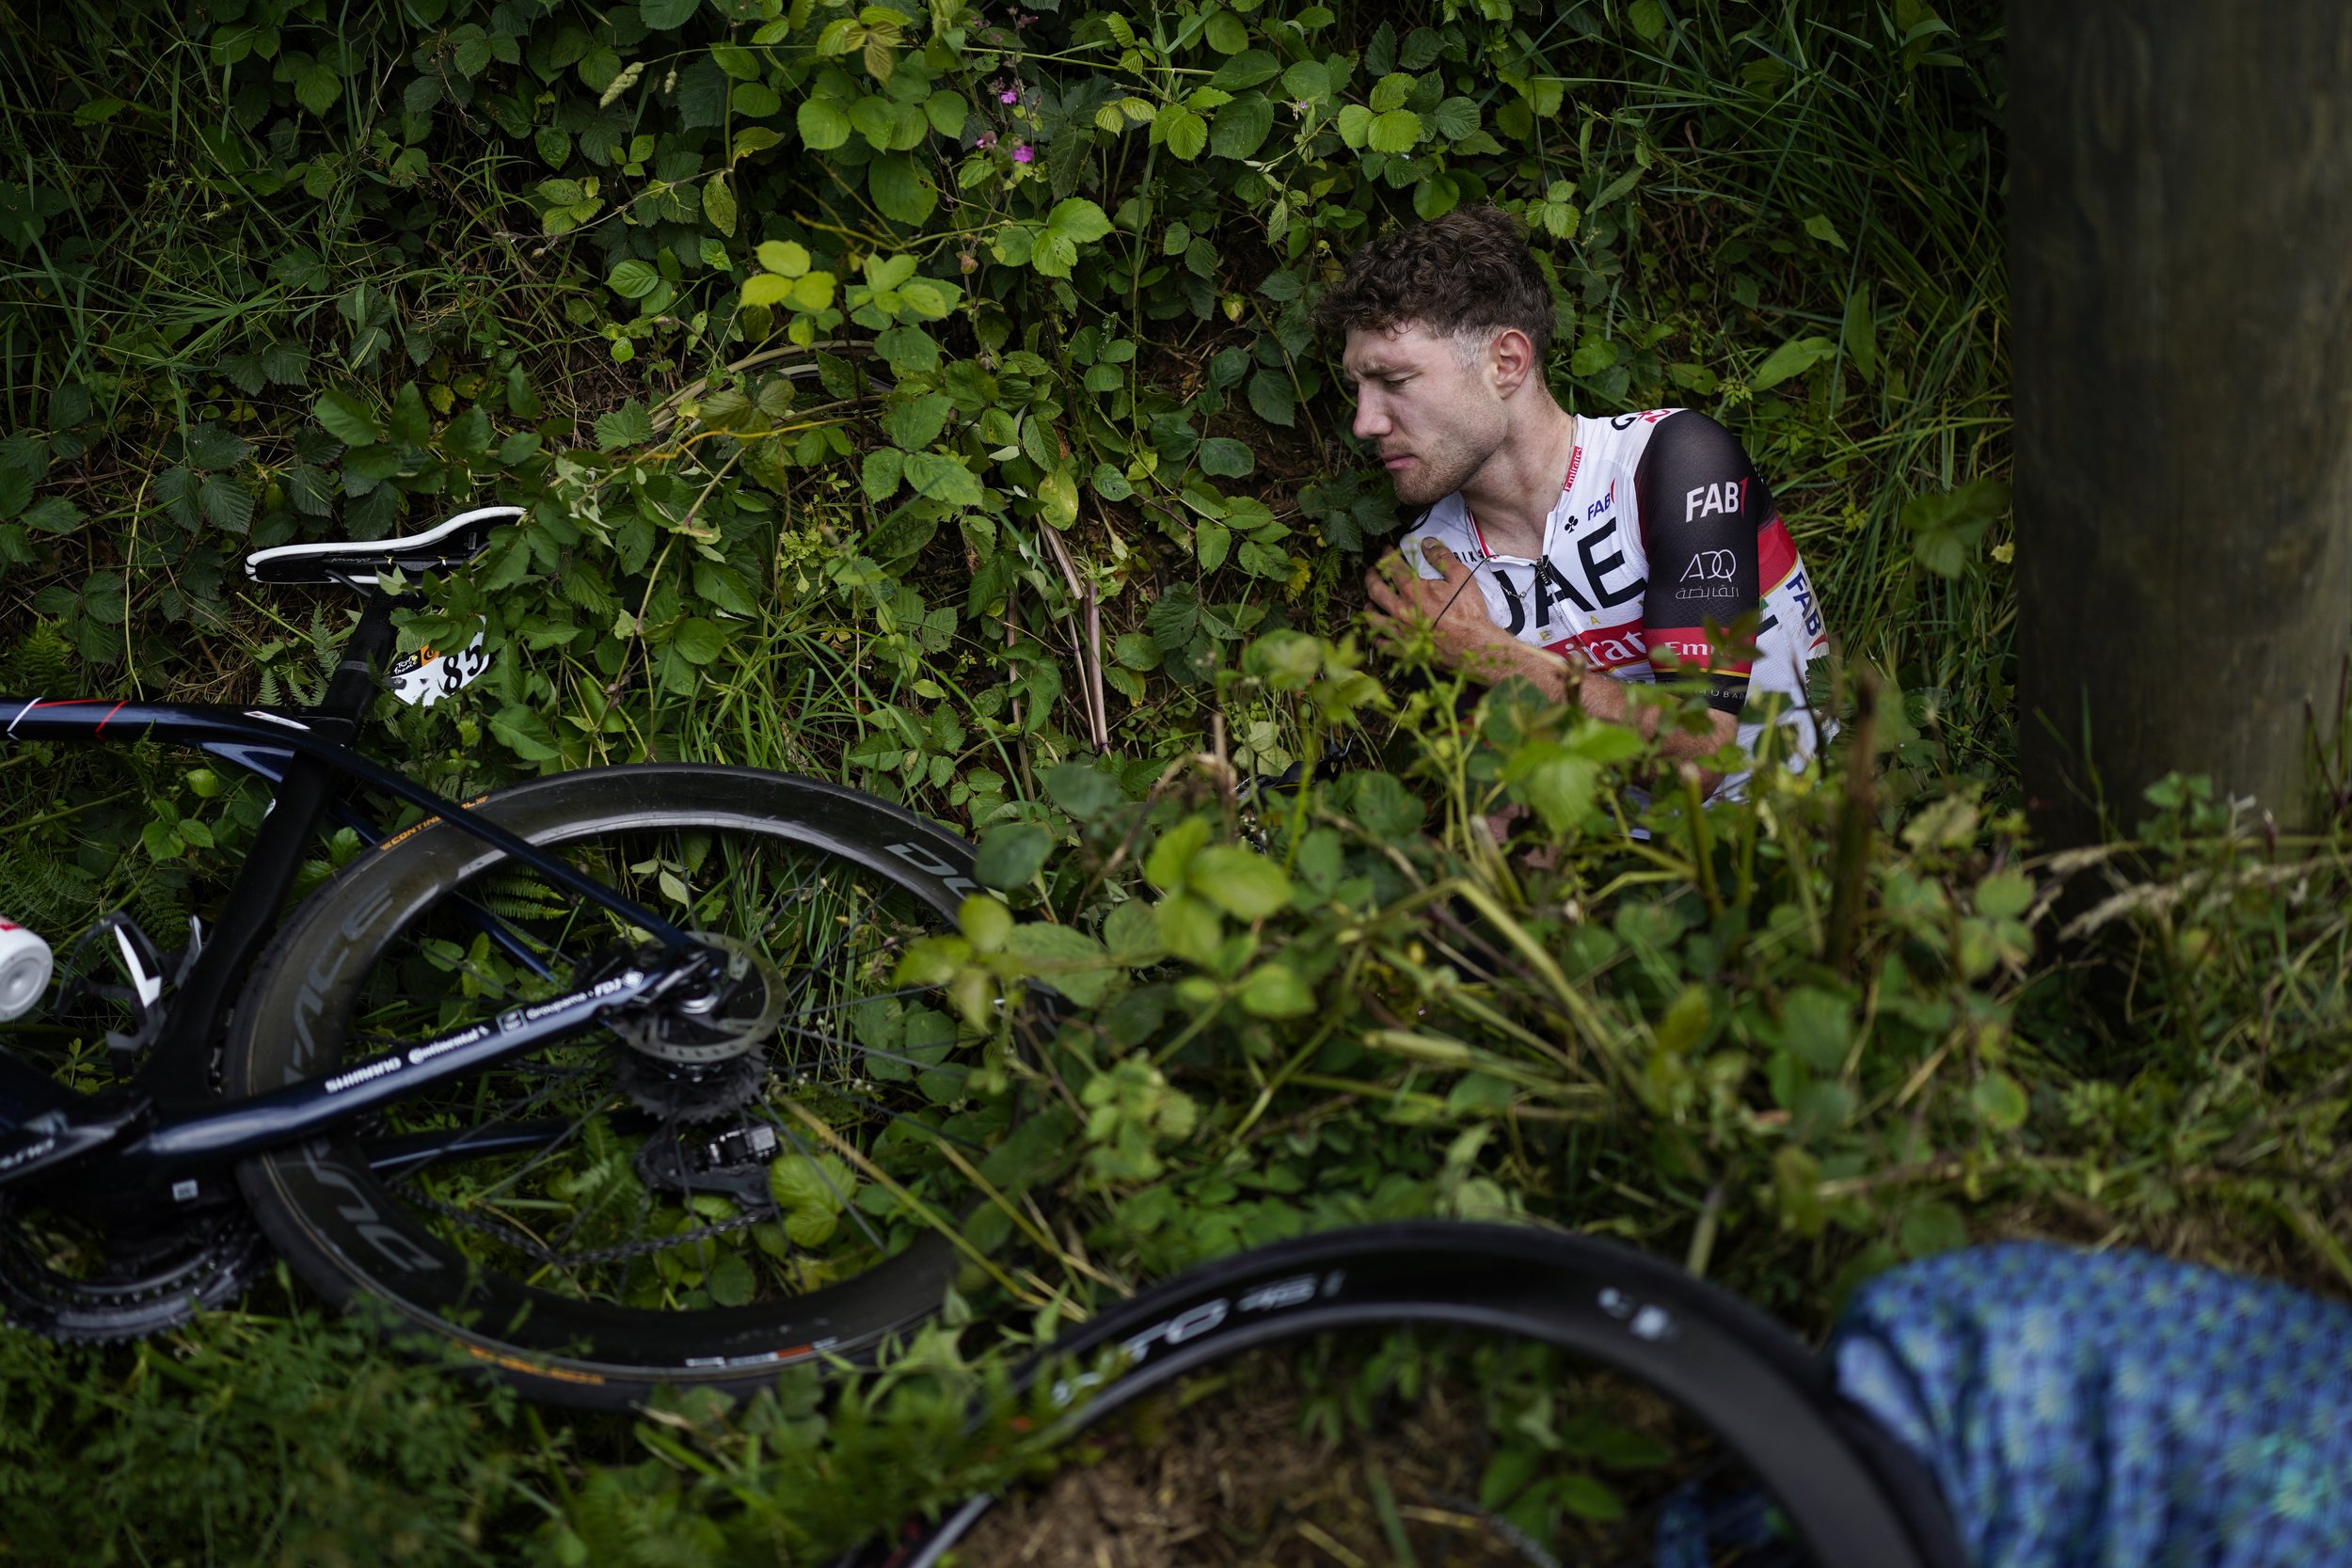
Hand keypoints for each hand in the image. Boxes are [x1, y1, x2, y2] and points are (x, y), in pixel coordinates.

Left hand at [1363, 538, 1529, 683]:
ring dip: (1369, 607)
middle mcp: (1400, 610)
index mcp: (1413, 590)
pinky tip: (1378, 633)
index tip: (1386, 550)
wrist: (1473, 645)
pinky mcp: (1403, 649)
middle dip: (1371, 577)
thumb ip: (1441, 557)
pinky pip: (1381, 644)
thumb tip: (1427, 542)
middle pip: (1375, 590)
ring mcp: (1399, 631)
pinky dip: (1377, 637)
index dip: (1387, 555)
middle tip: (1372, 572)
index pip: (1392, 567)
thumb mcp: (1461, 576)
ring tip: (1369, 602)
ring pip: (1373, 618)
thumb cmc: (1468, 612)